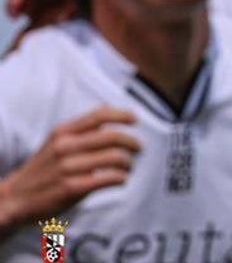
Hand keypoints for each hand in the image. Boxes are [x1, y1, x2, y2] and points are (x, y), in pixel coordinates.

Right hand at [0, 106, 139, 228]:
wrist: (15, 198)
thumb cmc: (43, 168)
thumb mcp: (56, 141)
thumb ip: (81, 129)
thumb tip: (111, 111)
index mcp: (62, 131)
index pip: (99, 115)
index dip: (122, 114)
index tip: (135, 119)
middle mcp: (65, 146)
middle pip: (113, 136)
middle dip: (132, 142)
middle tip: (138, 148)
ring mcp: (68, 168)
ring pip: (115, 158)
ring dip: (128, 163)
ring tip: (128, 167)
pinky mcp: (72, 188)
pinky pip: (109, 178)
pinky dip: (121, 178)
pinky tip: (120, 179)